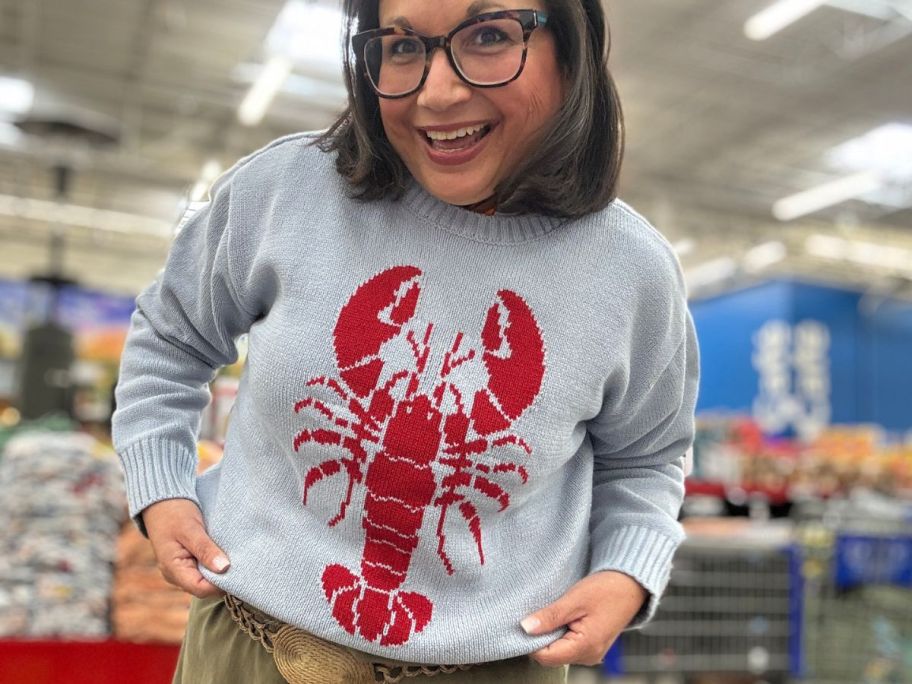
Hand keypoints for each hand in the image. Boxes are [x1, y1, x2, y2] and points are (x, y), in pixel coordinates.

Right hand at [142, 498, 229, 598]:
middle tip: (242, 563)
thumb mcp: (191, 530)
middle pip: (204, 588)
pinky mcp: (187, 562)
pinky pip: (204, 570)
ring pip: (205, 579)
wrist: (161, 502)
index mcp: (172, 570)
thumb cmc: (174, 513)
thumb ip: (205, 549)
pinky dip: (215, 564)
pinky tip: (226, 555)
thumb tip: (224, 568)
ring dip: (220, 571)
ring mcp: (181, 569)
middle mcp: (176, 575)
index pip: (201, 589)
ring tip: (235, 558)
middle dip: (222, 579)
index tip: (239, 571)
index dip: (220, 584)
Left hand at [522, 570, 648, 666]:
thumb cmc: (606, 589)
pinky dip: (560, 633)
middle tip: (539, 613)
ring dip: (550, 634)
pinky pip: (568, 646)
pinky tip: (562, 617)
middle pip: (551, 656)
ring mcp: (591, 653)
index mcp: (585, 647)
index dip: (531, 641)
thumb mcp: (574, 599)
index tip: (526, 621)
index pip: (545, 657)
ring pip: (558, 651)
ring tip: (554, 613)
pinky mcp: (592, 646)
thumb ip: (550, 616)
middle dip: (540, 637)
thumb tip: (525, 628)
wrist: (631, 585)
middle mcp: (589, 656)